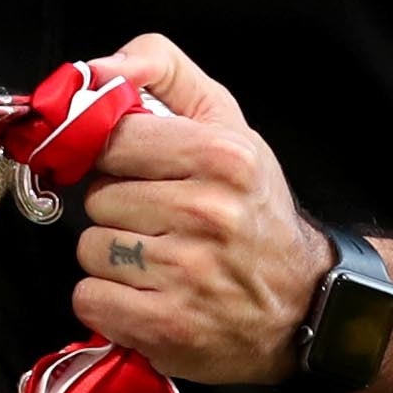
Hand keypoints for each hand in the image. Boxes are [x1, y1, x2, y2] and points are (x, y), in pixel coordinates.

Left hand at [65, 34, 332, 386]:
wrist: (303, 301)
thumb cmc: (253, 209)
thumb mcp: (227, 124)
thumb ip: (163, 72)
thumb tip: (99, 67)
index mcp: (221, 155)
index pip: (113, 139)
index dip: (116, 158)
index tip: (136, 172)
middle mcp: (207, 212)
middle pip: (97, 198)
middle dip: (119, 211)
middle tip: (162, 223)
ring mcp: (187, 273)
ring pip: (90, 249)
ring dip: (114, 259)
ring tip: (159, 261)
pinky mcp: (167, 326)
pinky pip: (90, 298)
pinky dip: (109, 302)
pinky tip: (148, 296)